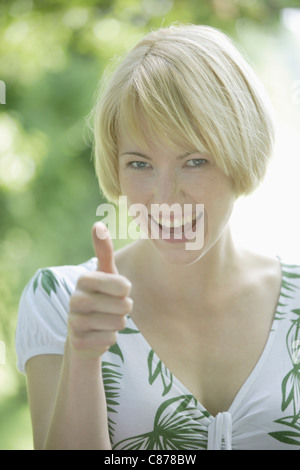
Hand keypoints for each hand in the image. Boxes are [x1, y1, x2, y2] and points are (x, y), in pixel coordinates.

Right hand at [68, 222, 132, 357]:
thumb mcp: (106, 274)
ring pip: (117, 325)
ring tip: (106, 320)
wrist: (84, 331)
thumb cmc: (101, 297)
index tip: (119, 291)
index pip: (124, 286)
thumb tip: (97, 224)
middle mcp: (75, 299)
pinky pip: (109, 341)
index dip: (126, 291)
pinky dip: (109, 339)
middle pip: (124, 306)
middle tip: (113, 308)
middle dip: (124, 310)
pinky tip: (99, 334)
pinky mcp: (77, 343)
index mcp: (84, 280)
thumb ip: (104, 250)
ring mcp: (74, 322)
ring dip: (117, 325)